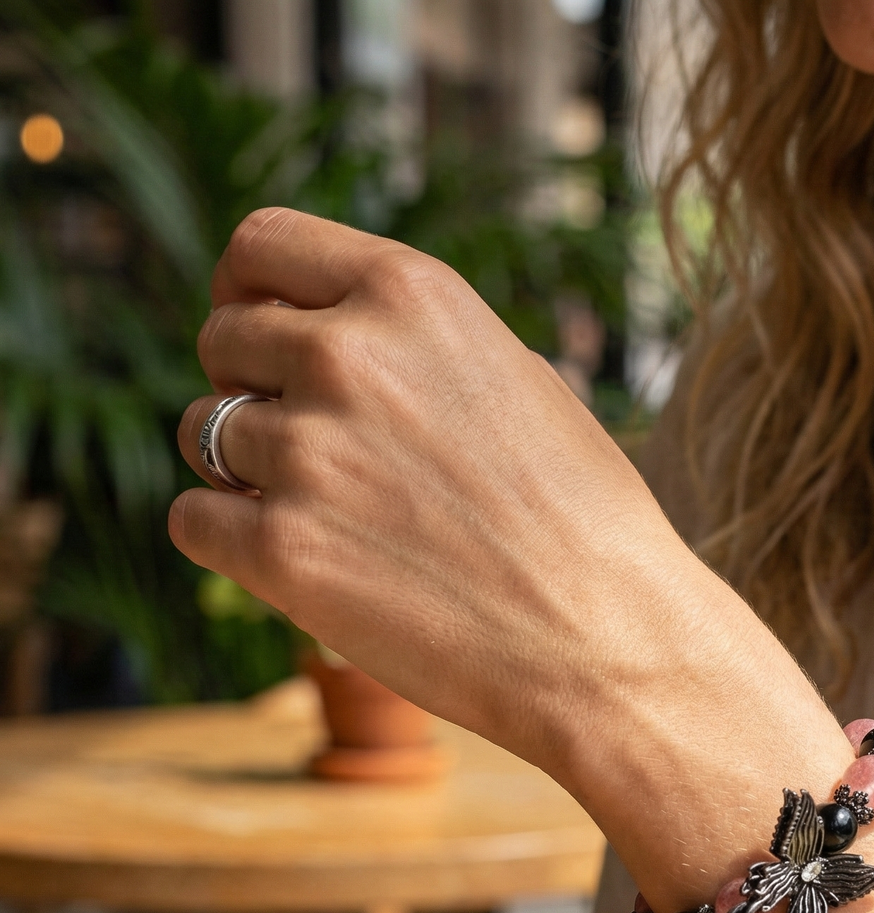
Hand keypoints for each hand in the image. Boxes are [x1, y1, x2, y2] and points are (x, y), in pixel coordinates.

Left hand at [172, 208, 716, 778]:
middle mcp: (347, 356)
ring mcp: (309, 454)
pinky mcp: (283, 552)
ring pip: (200, 434)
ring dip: (242, 470)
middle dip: (250, 389)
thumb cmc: (585, 521)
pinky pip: (194, 521)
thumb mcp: (517, 380)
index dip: (244, 289)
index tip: (256, 333)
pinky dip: (232, 542)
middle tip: (315, 452)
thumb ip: (413, 346)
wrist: (613, 640)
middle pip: (221, 341)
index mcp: (413, 295)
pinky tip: (304, 564)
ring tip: (327, 517)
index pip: (261, 244)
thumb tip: (325, 338)